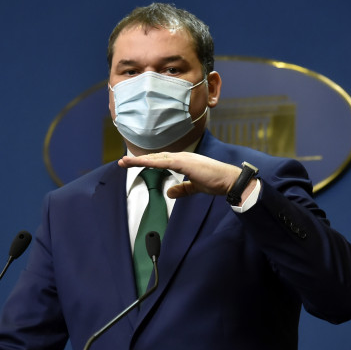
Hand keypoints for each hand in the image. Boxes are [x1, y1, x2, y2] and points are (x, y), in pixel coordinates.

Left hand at [118, 152, 249, 198]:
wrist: (229, 180)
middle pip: (155, 157)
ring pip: (157, 158)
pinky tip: (142, 163)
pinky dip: (152, 162)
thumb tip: (169, 193)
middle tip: (122, 162)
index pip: (161, 160)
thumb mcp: (195, 187)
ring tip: (125, 162)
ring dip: (140, 160)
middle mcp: (182, 156)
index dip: (146, 161)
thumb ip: (182, 189)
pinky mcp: (186, 163)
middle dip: (138, 159)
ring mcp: (184, 158)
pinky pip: (165, 162)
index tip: (132, 164)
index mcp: (184, 161)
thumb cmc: (215, 182)